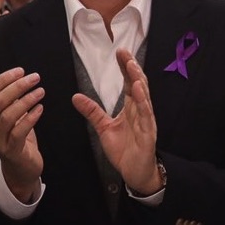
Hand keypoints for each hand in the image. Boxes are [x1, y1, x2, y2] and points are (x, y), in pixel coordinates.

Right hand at [0, 68, 43, 202]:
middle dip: (17, 86)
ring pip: (8, 115)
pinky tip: (40, 109)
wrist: (22, 168)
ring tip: (41, 92)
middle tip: (35, 78)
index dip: (3, 79)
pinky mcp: (11, 150)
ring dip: (26, 100)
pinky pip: (19, 131)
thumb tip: (23, 78)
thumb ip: (14, 101)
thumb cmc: (20, 138)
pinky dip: (30, 118)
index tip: (20, 71)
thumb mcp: (15, 117)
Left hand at [72, 49, 160, 194]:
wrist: (134, 172)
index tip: (120, 52)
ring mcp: (146, 121)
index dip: (125, 68)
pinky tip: (139, 89)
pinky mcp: (148, 132)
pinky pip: (146, 114)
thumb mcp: (104, 127)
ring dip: (139, 80)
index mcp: (131, 108)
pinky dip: (143, 101)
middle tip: (125, 53)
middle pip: (138, 84)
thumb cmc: (124, 149)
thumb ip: (92, 111)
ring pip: (144, 96)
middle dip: (132, 68)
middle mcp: (140, 111)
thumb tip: (75, 96)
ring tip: (132, 66)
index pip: (129, 83)